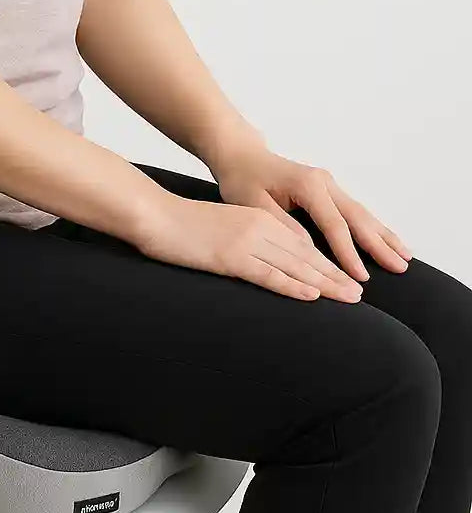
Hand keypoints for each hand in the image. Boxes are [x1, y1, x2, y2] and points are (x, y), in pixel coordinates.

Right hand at [135, 192, 365, 301]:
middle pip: (306, 255)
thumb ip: (242, 242)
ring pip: (295, 265)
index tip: (345, 278)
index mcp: (258, 218)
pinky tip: (311, 296)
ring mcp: (247, 241)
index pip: (301, 244)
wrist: (153, 214)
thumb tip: (256, 262)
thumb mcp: (220, 229)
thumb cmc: (181, 225)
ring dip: (325, 283)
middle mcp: (259, 226)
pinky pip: (269, 274)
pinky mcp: (231, 256)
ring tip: (349, 298)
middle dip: (335, 275)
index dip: (326, 263)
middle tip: (359, 294)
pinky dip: (293, 285)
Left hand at [209, 140, 412, 280]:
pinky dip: (373, 228)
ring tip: (405, 257)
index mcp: (307, 185)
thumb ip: (281, 223)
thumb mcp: (253, 203)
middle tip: (401, 268)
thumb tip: (307, 248)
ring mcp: (329, 185)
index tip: (360, 276)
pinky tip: (388, 241)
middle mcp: (324, 182)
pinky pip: (355, 211)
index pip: (334, 225)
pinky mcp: (328, 190)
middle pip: (358, 217)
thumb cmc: (243, 179)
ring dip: (384, 235)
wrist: (242, 155)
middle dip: (379, 244)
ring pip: (362, 213)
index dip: (348, 253)